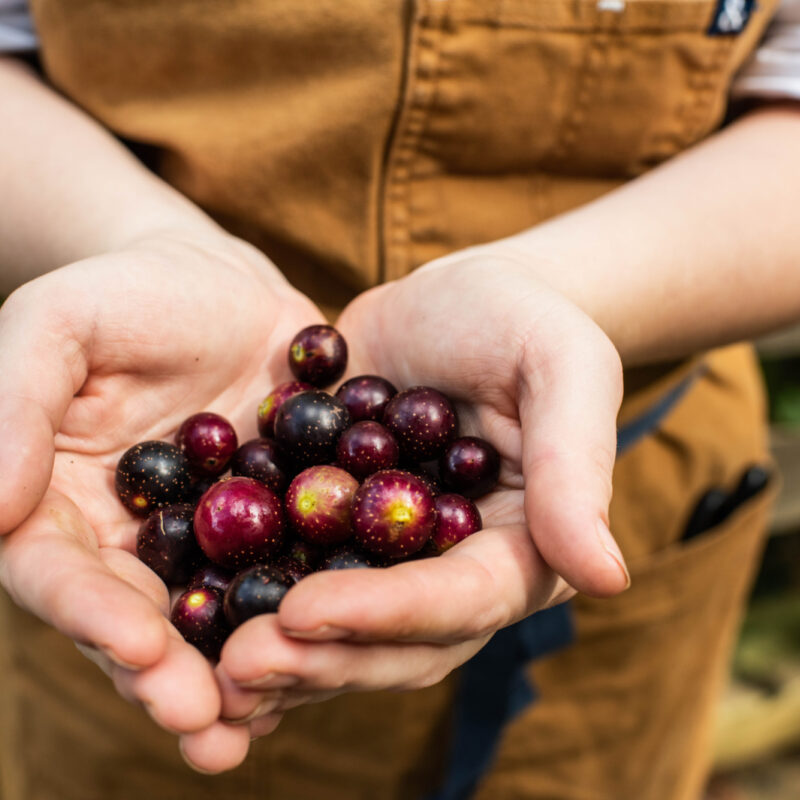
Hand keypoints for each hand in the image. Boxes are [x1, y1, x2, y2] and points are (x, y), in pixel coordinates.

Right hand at [0, 231, 324, 771]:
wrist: (217, 283)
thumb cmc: (126, 294)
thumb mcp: (58, 324)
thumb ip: (15, 403)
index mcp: (62, 507)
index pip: (63, 575)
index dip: (94, 616)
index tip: (140, 647)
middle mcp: (132, 542)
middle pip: (140, 621)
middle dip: (167, 676)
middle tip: (205, 724)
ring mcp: (209, 540)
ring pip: (214, 617)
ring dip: (234, 674)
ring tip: (256, 727)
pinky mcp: (274, 524)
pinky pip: (286, 573)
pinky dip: (302, 615)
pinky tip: (330, 652)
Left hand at [216, 250, 628, 731]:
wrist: (459, 296)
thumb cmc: (526, 321)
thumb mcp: (562, 369)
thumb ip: (578, 468)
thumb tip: (609, 578)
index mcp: (519, 548)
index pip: (460, 601)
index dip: (387, 615)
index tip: (308, 613)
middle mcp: (452, 568)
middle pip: (392, 637)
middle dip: (318, 655)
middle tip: (237, 668)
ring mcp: (390, 554)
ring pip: (336, 622)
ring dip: (273, 646)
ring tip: (201, 659)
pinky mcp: (338, 523)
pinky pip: (293, 567)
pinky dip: (246, 591)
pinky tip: (188, 600)